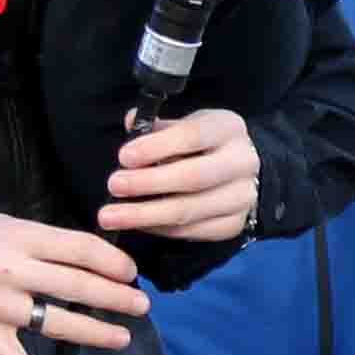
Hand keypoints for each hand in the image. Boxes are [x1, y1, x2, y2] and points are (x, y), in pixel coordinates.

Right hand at [0, 210, 148, 354]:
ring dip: (95, 332)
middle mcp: (12, 271)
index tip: (130, 273)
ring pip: (57, 323)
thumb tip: (90, 260)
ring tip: (121, 336)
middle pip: (77, 285)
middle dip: (116, 297)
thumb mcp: (5, 224)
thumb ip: (44, 241)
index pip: (81, 249)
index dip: (113, 263)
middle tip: (140, 305)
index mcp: (21, 237)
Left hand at [99, 110, 262, 249]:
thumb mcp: (186, 124)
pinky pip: (192, 231)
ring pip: (190, 210)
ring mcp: (242, 197)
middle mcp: (241, 163)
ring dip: (145, 214)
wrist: (239, 170)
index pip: (193, 136)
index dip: (156, 147)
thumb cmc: (203, 144)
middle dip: (148, 183)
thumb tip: (130, 122)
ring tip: (112, 216)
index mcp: (228, 129)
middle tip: (114, 186)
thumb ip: (157, 127)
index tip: (124, 157)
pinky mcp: (234, 224)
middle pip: (192, 177)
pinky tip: (137, 224)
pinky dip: (160, 229)